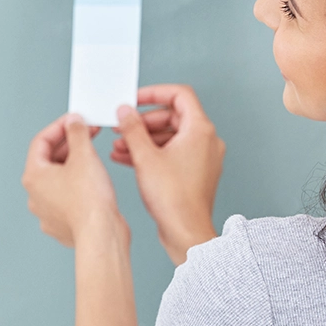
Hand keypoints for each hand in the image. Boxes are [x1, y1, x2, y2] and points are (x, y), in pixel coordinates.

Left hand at [22, 113, 128, 247]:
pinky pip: (67, 198)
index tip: (75, 120)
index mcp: (33, 176)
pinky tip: (94, 181)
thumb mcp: (84, 156)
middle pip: (49, 160)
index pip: (41, 141)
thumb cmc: (90, 201)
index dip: (60, 126)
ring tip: (93, 155)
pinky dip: (79, 185)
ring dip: (74, 164)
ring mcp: (47, 212)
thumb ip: (77, 133)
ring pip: (59, 180)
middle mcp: (35, 195)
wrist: (101, 235)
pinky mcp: (62, 224)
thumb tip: (73, 122)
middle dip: (70, 144)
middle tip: (88, 133)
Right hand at [111, 84, 224, 263]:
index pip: (179, 95)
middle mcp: (206, 141)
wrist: (186, 232)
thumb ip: (132, 129)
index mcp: (200, 130)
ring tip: (119, 145)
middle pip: (172, 116)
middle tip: (122, 125)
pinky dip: (151, 153)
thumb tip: (125, 112)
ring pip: (170, 136)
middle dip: (143, 121)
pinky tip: (127, 158)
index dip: (154, 93)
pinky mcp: (194, 173)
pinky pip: (171, 153)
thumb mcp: (145, 157)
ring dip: (143, 138)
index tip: (135, 99)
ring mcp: (202, 158)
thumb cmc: (174, 199)